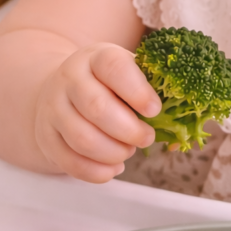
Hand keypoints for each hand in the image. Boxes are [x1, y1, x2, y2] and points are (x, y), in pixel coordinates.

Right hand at [34, 43, 160, 181]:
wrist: (61, 91)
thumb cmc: (108, 86)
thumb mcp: (129, 75)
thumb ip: (155, 91)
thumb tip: (183, 129)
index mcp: (96, 58)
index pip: (113, 67)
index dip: (137, 91)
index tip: (155, 110)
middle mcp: (70, 79)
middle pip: (97, 107)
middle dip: (129, 131)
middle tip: (147, 138)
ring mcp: (54, 108)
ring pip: (83, 138)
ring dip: (114, 153)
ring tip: (128, 151)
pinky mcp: (47, 137)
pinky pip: (71, 162)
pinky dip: (98, 172)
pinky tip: (113, 167)